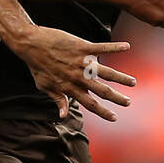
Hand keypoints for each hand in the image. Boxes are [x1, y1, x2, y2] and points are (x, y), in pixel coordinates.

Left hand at [18, 25, 135, 119]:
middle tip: (128, 103)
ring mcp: (80, 62)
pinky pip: (101, 47)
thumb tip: (62, 116)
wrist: (30, 44)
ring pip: (105, 72)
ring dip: (120, 78)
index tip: (114, 118)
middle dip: (116, 98)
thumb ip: (57, 100)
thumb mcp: (45, 87)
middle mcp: (77, 77)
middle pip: (101, 90)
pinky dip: (114, 47)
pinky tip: (127, 46)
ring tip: (132, 82)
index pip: (89, 104)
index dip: (102, 112)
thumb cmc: (37, 66)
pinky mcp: (81, 47)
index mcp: (69, 88)